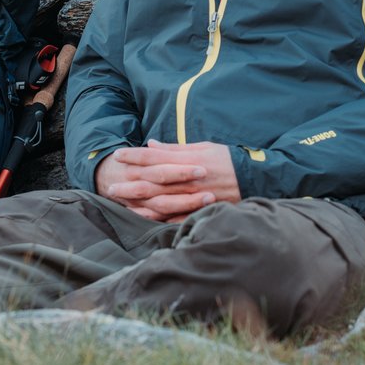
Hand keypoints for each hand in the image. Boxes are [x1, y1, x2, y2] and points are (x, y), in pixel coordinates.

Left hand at [95, 140, 241, 222]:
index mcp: (186, 161)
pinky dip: (157, 218)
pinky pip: (174, 217)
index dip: (134, 156)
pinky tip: (143, 218)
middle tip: (110, 186)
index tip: (117, 155)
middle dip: (129, 183)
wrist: (253, 178)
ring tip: (122, 203)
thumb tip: (151, 146)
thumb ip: (175, 149)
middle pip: (152, 182)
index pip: (154, 158)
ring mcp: (192, 198)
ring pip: (159, 201)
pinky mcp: (198, 211)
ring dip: (138, 202)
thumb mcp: (201, 147)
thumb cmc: (226, 160)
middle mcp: (186, 180)